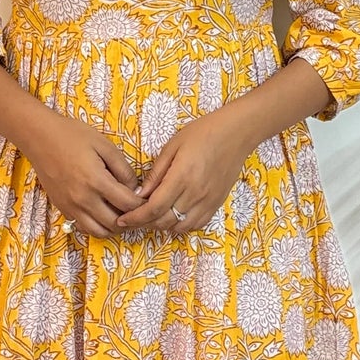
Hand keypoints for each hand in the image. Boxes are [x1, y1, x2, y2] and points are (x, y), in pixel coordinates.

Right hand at [22, 110, 145, 238]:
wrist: (39, 137)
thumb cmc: (73, 135)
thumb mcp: (104, 145)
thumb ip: (123, 169)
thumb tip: (135, 189)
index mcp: (96, 181)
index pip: (128, 205)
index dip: (142, 204)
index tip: (147, 199)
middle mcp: (83, 199)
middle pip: (116, 224)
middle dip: (131, 220)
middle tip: (138, 210)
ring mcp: (71, 206)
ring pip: (99, 232)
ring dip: (114, 227)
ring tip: (122, 215)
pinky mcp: (62, 208)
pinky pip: (84, 226)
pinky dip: (97, 225)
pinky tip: (103, 211)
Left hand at [115, 110, 253, 234]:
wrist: (237, 133)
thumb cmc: (203, 132)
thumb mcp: (172, 146)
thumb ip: (156, 173)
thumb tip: (140, 194)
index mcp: (182, 177)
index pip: (154, 208)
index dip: (135, 218)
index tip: (122, 219)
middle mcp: (196, 194)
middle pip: (164, 221)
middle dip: (144, 223)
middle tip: (132, 218)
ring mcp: (208, 201)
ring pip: (180, 227)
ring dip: (162, 225)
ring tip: (151, 217)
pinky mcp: (217, 204)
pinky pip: (196, 224)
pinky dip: (181, 225)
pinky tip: (173, 215)